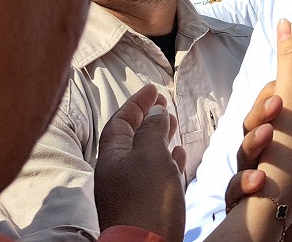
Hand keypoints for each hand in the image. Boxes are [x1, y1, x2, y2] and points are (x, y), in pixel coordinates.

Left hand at [95, 84, 185, 241]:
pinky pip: (155, 173)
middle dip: (147, 117)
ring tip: (173, 123)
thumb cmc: (146, 199)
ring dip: (159, 136)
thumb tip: (156, 113)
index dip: (137, 103)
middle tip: (163, 103)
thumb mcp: (152, 155)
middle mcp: (116, 172)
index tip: (153, 88)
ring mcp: (129, 189)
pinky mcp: (145, 203)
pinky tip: (180, 154)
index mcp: (112, 157)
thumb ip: (153, 131)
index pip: (120, 121)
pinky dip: (167, 159)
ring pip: (144, 154)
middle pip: (130, 137)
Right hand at [224, 82, 281, 212]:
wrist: (289, 212)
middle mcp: (259, 149)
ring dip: (254, 141)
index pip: (268, 105)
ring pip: (244, 153)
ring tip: (268, 132)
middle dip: (262, 111)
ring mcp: (248, 171)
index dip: (273, 93)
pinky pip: (235, 188)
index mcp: (276, 129)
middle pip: (251, 123)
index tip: (285, 85)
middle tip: (278, 103)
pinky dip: (245, 182)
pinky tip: (258, 178)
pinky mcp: (241, 197)